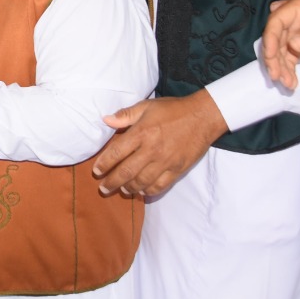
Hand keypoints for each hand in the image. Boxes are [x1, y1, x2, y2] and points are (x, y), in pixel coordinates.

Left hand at [92, 92, 227, 197]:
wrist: (203, 117)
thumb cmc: (173, 110)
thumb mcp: (147, 106)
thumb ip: (125, 115)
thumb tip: (105, 120)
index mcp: (141, 133)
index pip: (116, 153)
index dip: (104, 164)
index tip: (96, 171)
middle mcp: (151, 150)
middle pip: (126, 172)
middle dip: (112, 183)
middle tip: (103, 189)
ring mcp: (165, 162)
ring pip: (142, 182)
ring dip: (128, 189)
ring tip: (121, 190)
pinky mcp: (177, 169)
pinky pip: (160, 186)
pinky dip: (149, 191)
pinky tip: (142, 192)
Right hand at [261, 0, 299, 89]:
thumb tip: (293, 43)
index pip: (276, 20)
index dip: (269, 38)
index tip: (271, 57)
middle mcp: (294, 19)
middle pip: (274, 37)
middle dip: (273, 57)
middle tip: (277, 75)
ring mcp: (296, 34)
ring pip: (278, 51)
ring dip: (279, 67)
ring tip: (287, 83)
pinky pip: (287, 59)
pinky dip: (287, 70)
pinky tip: (291, 82)